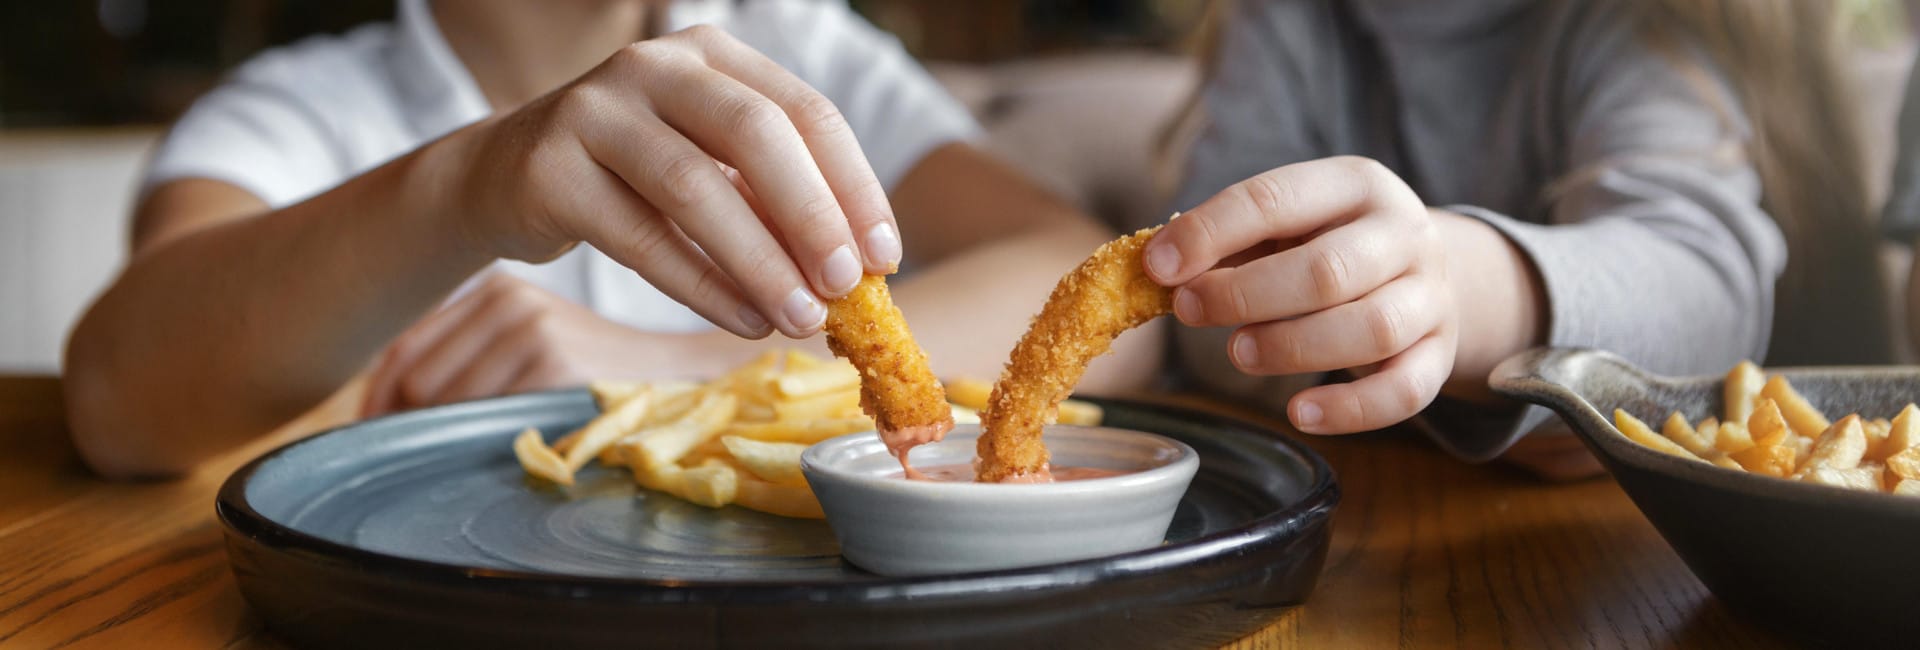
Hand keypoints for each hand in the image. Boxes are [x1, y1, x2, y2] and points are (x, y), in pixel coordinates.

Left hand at [360, 274, 691, 416]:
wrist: (688, 377)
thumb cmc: (605, 373)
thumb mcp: (535, 345)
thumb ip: (471, 359)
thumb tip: (385, 411)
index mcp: (497, 291)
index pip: (406, 350)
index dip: (380, 400)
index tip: (376, 435)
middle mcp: (509, 301)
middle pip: (419, 382)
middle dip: (414, 425)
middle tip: (434, 455)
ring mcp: (533, 330)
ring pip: (449, 404)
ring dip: (455, 440)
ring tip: (494, 449)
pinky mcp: (555, 364)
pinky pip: (488, 419)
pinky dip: (492, 443)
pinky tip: (522, 448)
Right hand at [431, 25, 900, 339]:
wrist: (503, 176)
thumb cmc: (633, 175)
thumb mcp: (708, 165)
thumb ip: (773, 200)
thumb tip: (859, 272)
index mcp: (712, 56)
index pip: (804, 110)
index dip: (853, 186)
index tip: (884, 257)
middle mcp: (654, 67)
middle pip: (754, 134)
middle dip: (812, 215)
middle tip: (849, 286)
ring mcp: (595, 111)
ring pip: (695, 188)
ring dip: (760, 262)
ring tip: (801, 319)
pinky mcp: (551, 170)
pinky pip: (641, 237)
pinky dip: (702, 286)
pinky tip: (744, 320)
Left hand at [1145, 156, 1457, 433]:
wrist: (1424, 270)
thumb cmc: (1329, 244)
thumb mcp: (1287, 224)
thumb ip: (1231, 241)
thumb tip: (1160, 268)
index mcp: (1355, 184)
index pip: (1278, 198)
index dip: (1213, 232)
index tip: (1159, 265)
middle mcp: (1403, 234)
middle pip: (1329, 270)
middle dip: (1247, 294)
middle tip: (1189, 311)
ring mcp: (1430, 296)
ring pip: (1371, 328)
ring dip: (1294, 346)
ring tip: (1240, 354)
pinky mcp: (1440, 354)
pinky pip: (1406, 390)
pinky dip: (1351, 410)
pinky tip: (1300, 413)